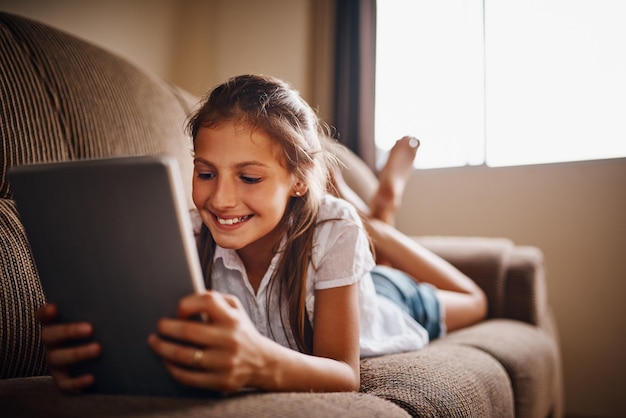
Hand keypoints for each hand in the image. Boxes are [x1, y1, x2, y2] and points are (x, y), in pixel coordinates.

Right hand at [35, 304, 100, 391]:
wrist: (93, 358)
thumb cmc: (94, 330)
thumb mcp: (90, 320)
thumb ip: (95, 311)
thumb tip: (117, 300)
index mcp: (54, 324)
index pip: (43, 316)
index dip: (46, 312)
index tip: (54, 308)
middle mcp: (51, 342)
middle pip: (50, 335)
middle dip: (69, 331)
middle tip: (90, 328)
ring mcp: (54, 360)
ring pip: (57, 358)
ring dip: (77, 353)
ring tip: (97, 349)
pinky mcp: (61, 378)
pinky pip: (65, 383)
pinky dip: (77, 382)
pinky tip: (92, 378)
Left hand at [147, 291, 271, 392]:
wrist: (263, 362)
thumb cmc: (241, 331)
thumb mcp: (236, 309)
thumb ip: (215, 299)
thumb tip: (186, 300)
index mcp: (233, 318)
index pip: (207, 302)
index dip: (187, 304)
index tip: (178, 310)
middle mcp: (230, 339)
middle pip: (188, 331)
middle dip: (166, 328)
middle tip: (158, 327)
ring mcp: (225, 362)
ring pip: (184, 356)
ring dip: (163, 349)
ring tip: (155, 343)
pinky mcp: (221, 381)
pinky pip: (189, 377)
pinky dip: (173, 369)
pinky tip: (167, 362)